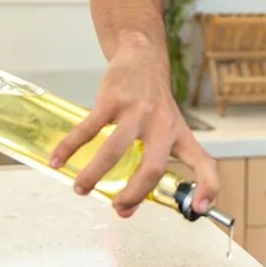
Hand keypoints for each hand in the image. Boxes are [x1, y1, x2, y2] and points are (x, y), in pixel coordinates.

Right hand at [49, 32, 219, 218]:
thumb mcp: (168, 130)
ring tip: (81, 189)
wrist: (143, 58)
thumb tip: (125, 209)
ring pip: (115, 150)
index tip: (199, 209)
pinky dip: (70, 148)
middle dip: (134, 193)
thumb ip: (152, 167)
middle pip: (153, 167)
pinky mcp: (112, 100)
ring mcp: (137, 111)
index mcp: (179, 136)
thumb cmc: (155, 104)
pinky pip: (88, 129)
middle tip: (118, 207)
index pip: (203, 162)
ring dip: (95, 174)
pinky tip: (57, 161)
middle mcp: (162, 124)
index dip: (208, 187)